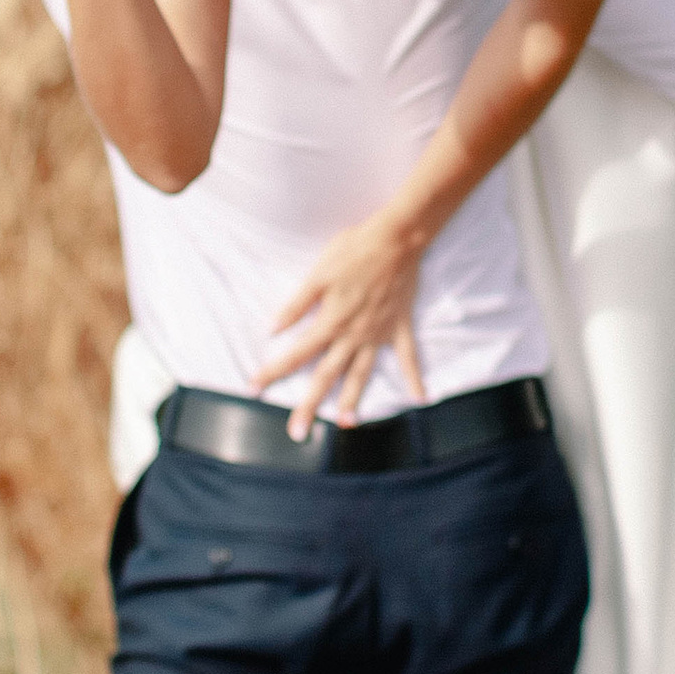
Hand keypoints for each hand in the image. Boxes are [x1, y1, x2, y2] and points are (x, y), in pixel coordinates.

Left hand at [256, 210, 426, 439]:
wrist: (397, 239)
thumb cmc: (354, 251)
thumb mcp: (318, 274)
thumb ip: (296, 305)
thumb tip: (272, 328)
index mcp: (330, 322)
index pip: (296, 353)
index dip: (273, 371)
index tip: (254, 388)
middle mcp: (354, 335)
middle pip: (327, 376)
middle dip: (309, 405)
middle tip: (296, 433)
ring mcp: (379, 334)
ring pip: (362, 374)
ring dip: (352, 400)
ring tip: (345, 425)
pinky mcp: (399, 326)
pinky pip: (408, 357)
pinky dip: (414, 378)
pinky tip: (420, 399)